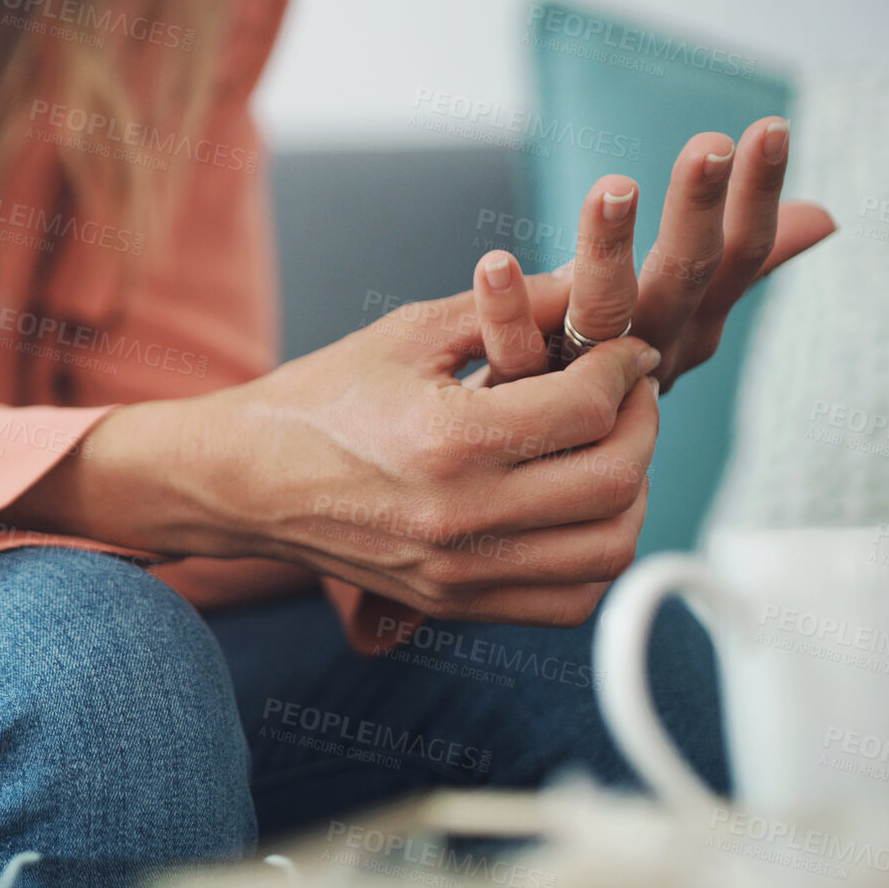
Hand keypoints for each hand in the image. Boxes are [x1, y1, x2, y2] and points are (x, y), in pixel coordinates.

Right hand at [6, 283, 661, 625]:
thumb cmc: (319, 400)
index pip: (586, 409)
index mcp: (447, 441)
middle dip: (642, 427)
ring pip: (608, 552)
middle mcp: (460, 518)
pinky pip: (568, 601)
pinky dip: (596, 558)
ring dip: (631, 496)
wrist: (246, 481)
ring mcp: (459, 572)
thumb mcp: (408, 334)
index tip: (622, 352)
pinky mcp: (456, 604)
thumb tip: (591, 283)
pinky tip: (579, 511)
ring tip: (612, 453)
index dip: (623, 370)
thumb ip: (510, 306)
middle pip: (615, 482)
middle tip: (630, 396)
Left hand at [474, 117, 834, 391]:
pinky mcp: (523, 394)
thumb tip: (822, 217)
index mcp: (692, 322)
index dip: (758, 195)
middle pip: (687, 274)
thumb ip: (741, 263)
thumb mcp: (687, 316)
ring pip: (607, 312)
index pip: (741, 254)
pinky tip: (495, 262)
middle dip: (699, 209)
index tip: (770, 128)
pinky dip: (506, 308)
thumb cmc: (613, 372)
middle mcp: (650, 347)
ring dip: (610, 248)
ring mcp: (589, 373)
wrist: (546, 480)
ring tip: (612, 189)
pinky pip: (516, 350)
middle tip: (710, 147)